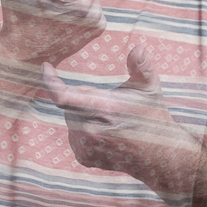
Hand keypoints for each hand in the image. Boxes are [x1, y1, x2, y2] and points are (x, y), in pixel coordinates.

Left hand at [43, 47, 198, 191]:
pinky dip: (83, 129)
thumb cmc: (154, 116)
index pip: (63, 96)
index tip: (46, 67)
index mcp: (103, 109)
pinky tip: (104, 132)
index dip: (50, 81)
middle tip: (108, 103)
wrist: (160, 155)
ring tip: (110, 120)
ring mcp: (86, 147)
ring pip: (71, 120)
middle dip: (83, 98)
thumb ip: (141, 67)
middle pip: (70, 104)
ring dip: (82, 114)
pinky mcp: (84, 158)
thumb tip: (138, 47)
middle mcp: (90, 131)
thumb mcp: (149, 88)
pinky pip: (73, 135)